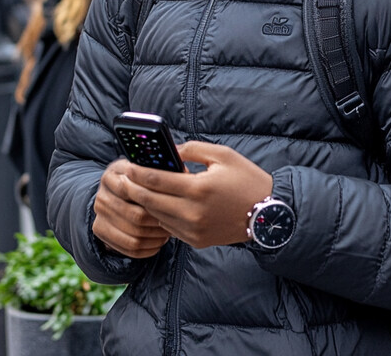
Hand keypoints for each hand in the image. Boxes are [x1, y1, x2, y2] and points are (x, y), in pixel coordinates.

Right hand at [93, 159, 171, 258]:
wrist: (116, 193)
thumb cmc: (139, 179)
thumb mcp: (145, 169)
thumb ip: (161, 170)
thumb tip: (185, 174)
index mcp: (112, 175)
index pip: (132, 189)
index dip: (155, 198)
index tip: (173, 200)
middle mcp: (101, 196)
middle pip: (134, 215)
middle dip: (158, 220)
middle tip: (176, 220)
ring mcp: (99, 216)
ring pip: (133, 234)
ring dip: (155, 236)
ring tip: (169, 231)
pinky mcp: (101, 232)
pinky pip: (128, 248)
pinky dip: (148, 248)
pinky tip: (160, 242)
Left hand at [121, 141, 272, 248]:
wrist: (267, 214)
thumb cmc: (246, 179)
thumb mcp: (222, 155)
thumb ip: (192, 149)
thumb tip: (169, 151)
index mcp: (198, 189)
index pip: (156, 180)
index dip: (138, 172)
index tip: (128, 165)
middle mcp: (192, 213)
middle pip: (150, 201)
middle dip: (133, 189)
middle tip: (123, 179)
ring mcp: (193, 230)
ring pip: (157, 216)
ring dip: (145, 203)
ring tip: (138, 190)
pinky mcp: (196, 241)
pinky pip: (169, 227)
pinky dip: (161, 215)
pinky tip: (159, 204)